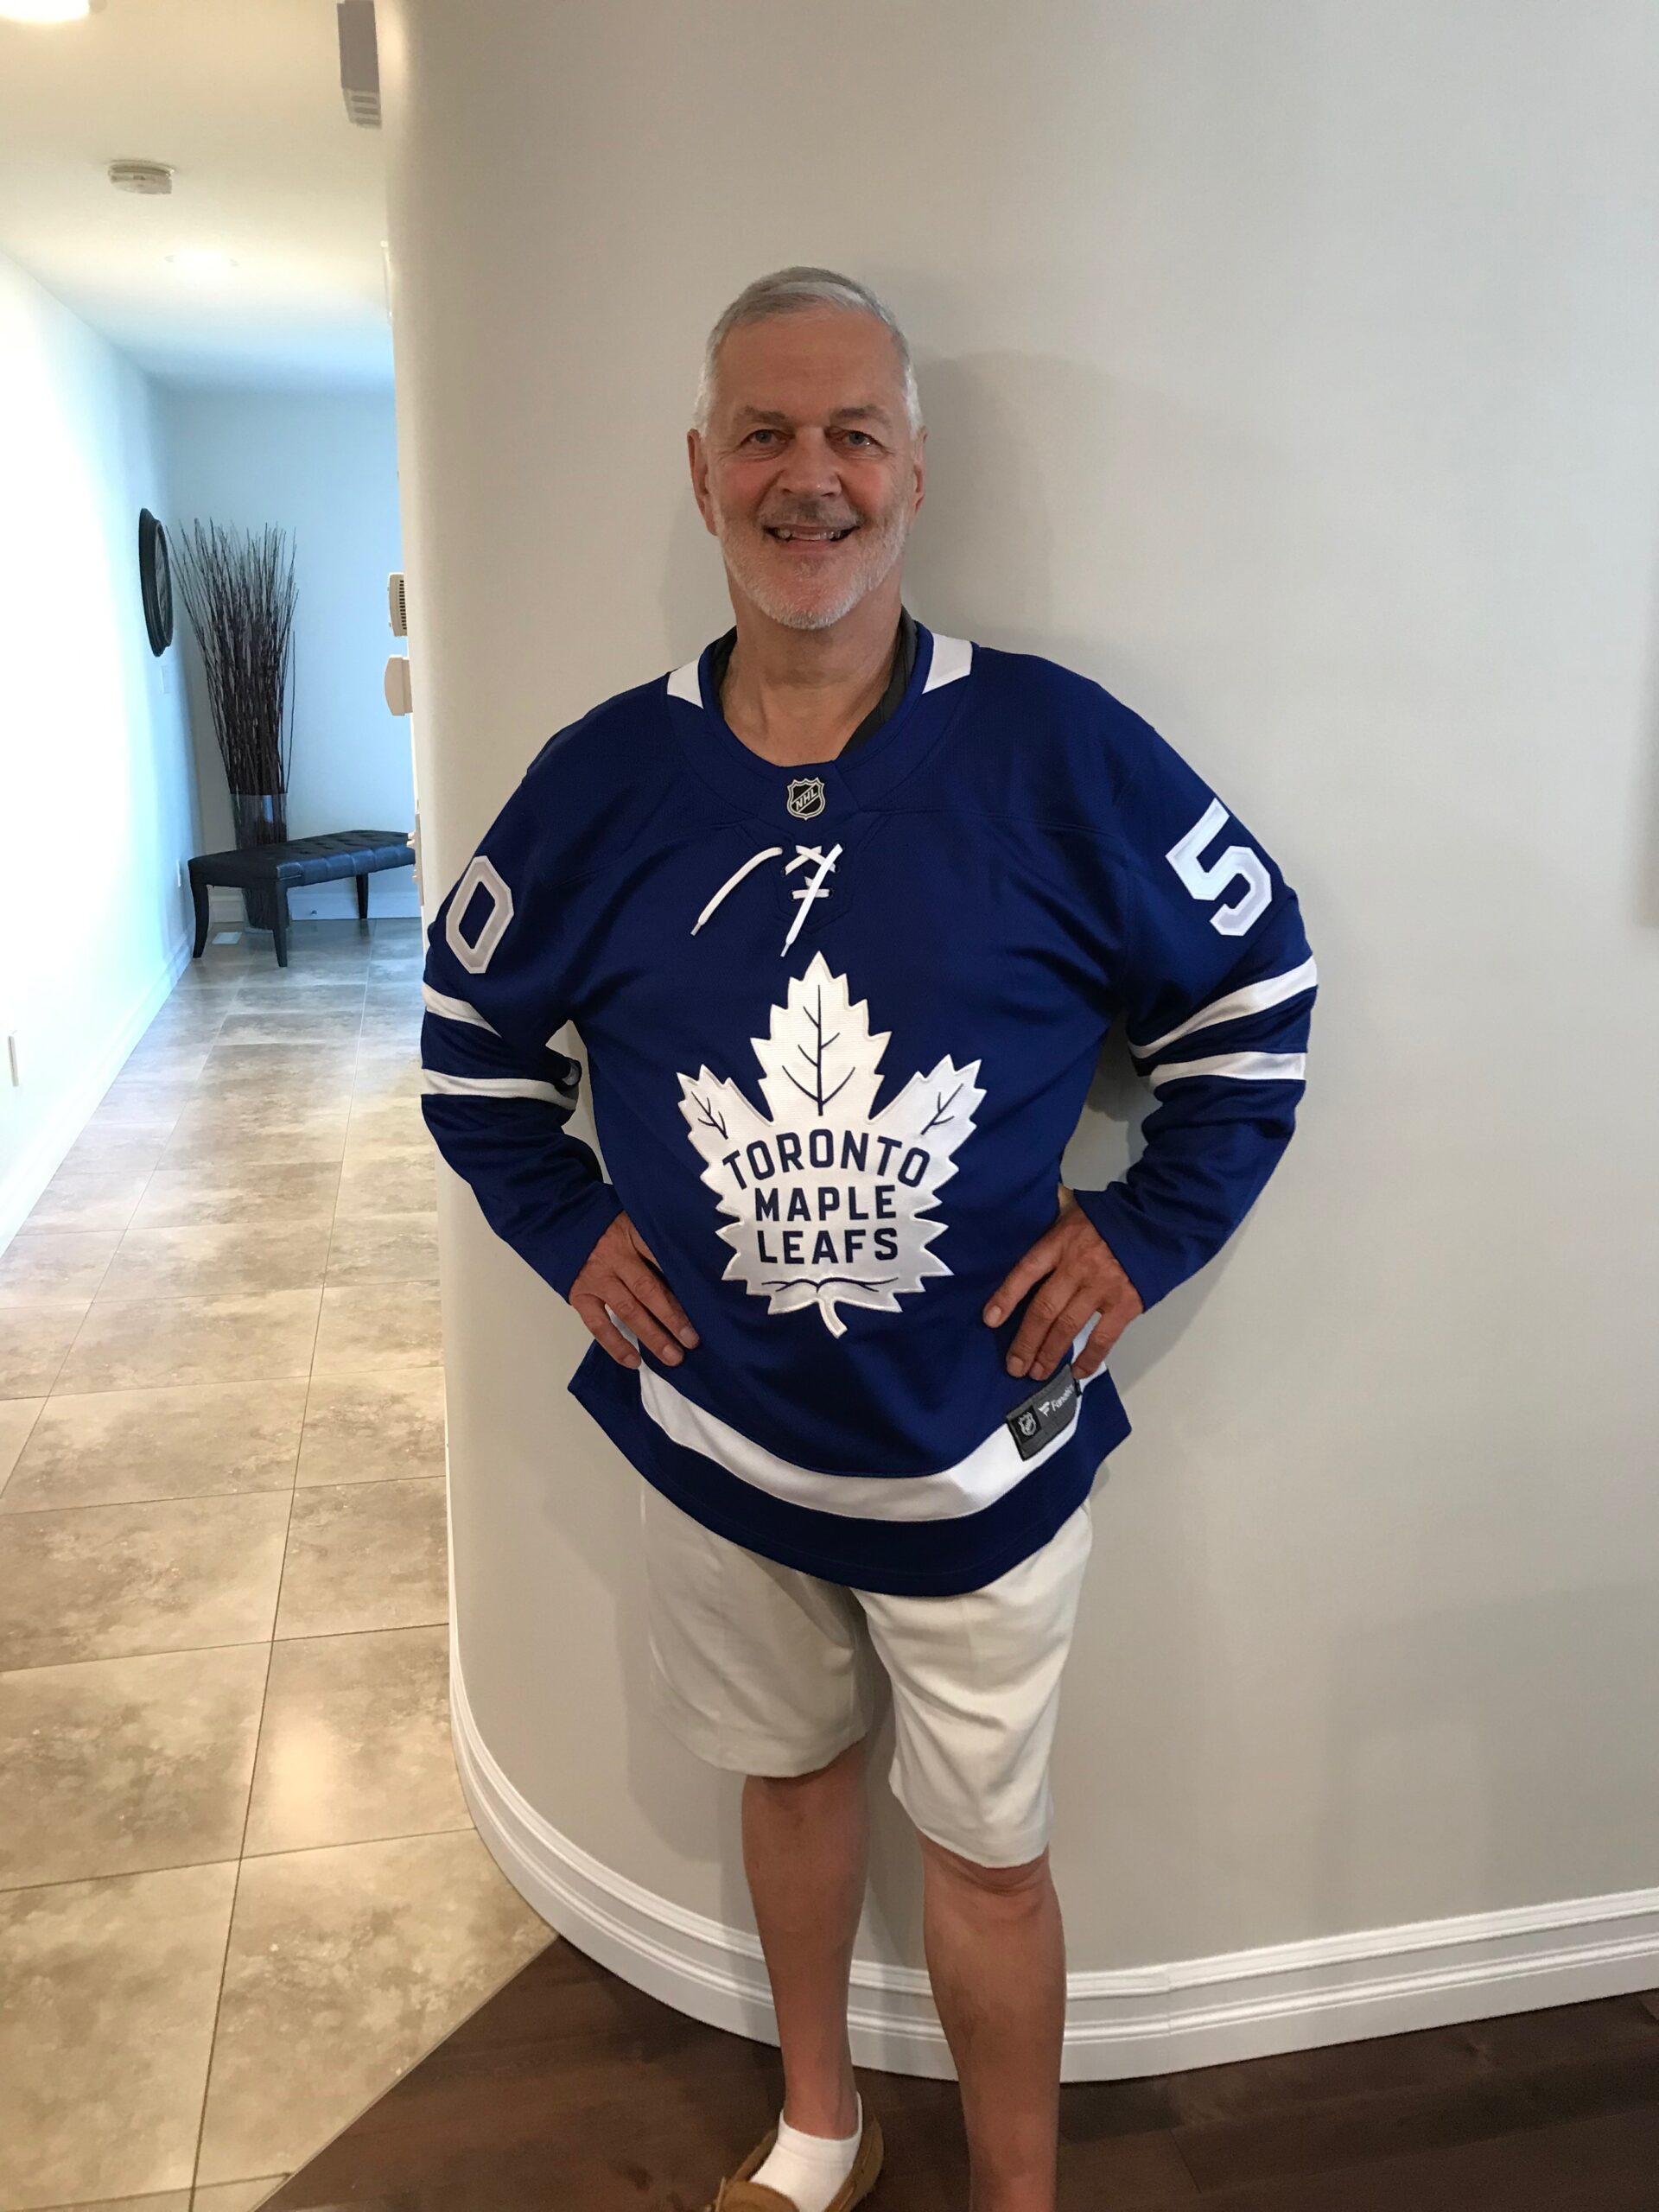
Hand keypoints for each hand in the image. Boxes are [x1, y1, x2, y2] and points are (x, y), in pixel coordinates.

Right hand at [570, 1213, 699, 1369]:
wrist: (560, 1220)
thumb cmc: (606, 1223)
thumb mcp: (634, 1218)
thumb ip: (655, 1239)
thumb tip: (688, 1266)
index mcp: (631, 1233)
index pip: (661, 1258)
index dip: (683, 1281)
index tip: (704, 1301)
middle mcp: (614, 1257)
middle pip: (648, 1290)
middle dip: (672, 1318)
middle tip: (692, 1340)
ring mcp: (596, 1278)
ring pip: (627, 1311)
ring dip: (651, 1336)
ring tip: (673, 1356)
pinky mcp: (580, 1295)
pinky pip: (599, 1325)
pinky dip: (616, 1345)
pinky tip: (634, 1361)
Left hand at [982, 1183, 1142, 1383]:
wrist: (1157, 1221)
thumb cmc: (1110, 1217)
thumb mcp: (1073, 1208)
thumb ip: (1049, 1217)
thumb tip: (1023, 1209)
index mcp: (1061, 1242)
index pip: (1026, 1271)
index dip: (1006, 1297)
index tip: (990, 1320)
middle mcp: (1077, 1267)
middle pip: (1043, 1309)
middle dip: (1025, 1341)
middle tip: (1014, 1366)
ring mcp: (1102, 1287)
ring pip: (1067, 1327)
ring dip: (1049, 1353)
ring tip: (1036, 1372)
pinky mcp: (1125, 1304)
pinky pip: (1103, 1338)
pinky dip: (1089, 1358)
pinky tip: (1076, 1372)